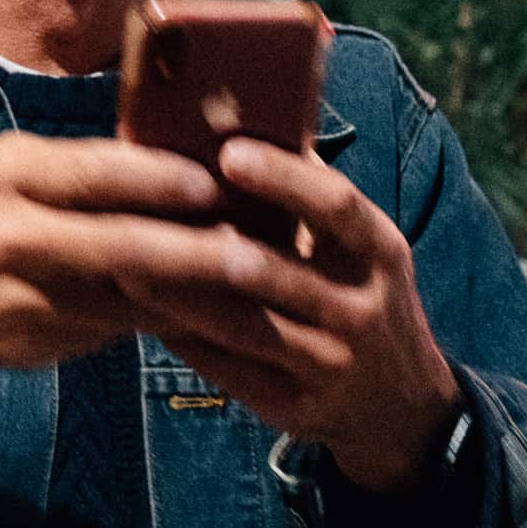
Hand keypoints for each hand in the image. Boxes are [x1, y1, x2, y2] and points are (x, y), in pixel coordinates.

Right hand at [0, 134, 225, 465]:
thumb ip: (69, 167)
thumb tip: (164, 161)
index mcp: (5, 177)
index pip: (96, 174)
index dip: (161, 180)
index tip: (216, 183)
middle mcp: (12, 238)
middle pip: (120, 248)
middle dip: (194, 254)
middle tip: (253, 256)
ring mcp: (24, 299)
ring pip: (125, 300)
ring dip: (188, 295)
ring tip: (246, 286)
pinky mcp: (36, 344)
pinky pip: (110, 329)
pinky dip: (155, 319)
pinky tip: (197, 312)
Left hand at [113, 138, 461, 494]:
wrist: (400, 408)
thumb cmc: (359, 296)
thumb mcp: (363, 248)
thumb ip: (313, 196)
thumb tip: (247, 119)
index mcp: (379, 253)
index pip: (337, 207)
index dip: (284, 179)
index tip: (229, 152)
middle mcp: (361, 308)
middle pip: (276, 273)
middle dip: (208, 246)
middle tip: (145, 215)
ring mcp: (330, 363)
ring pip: (244, 327)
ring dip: (181, 297)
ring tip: (125, 266)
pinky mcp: (297, 407)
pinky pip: (231, 370)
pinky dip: (187, 342)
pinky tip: (145, 318)